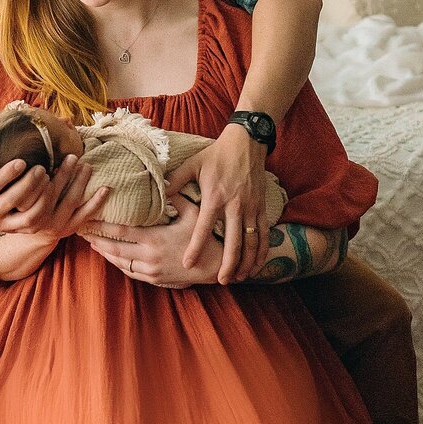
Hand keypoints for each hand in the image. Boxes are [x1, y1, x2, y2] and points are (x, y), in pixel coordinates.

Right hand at [0, 131, 105, 236]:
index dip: (6, 177)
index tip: (22, 161)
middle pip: (19, 205)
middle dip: (34, 186)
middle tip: (46, 166)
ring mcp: (17, 228)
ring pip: (41, 215)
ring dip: (61, 191)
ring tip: (73, 166)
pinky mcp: (40, 230)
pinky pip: (68, 223)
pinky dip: (89, 207)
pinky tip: (104, 188)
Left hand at [85, 195, 223, 286]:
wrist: (214, 266)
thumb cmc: (206, 238)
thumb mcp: (193, 213)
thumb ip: (176, 198)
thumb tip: (163, 181)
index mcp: (155, 239)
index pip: (120, 231)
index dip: (101, 226)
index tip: (87, 220)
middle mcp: (149, 256)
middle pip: (114, 248)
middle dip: (96, 240)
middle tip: (80, 231)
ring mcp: (150, 270)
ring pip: (119, 262)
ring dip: (104, 253)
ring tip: (91, 243)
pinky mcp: (154, 279)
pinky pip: (129, 271)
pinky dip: (117, 263)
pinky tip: (110, 256)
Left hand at [164, 122, 268, 283]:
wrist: (247, 142)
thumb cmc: (216, 155)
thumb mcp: (193, 165)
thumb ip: (175, 181)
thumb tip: (158, 194)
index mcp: (215, 197)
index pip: (203, 227)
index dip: (195, 246)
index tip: (188, 264)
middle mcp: (234, 205)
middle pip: (233, 242)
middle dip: (227, 264)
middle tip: (220, 280)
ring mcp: (251, 207)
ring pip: (251, 242)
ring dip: (245, 262)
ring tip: (238, 278)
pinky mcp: (262, 207)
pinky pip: (264, 234)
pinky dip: (261, 252)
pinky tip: (256, 265)